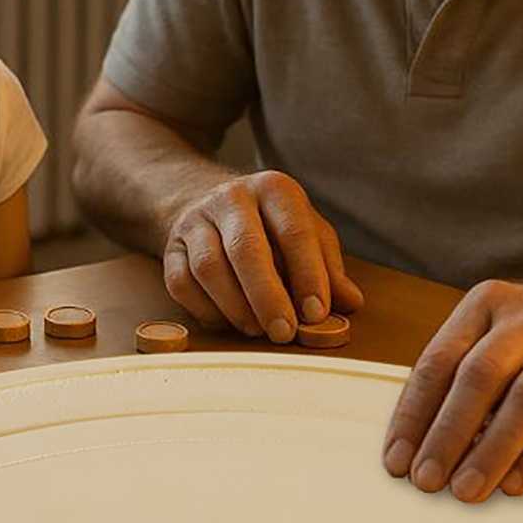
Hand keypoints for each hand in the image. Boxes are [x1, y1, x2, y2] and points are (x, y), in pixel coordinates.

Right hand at [163, 170, 363, 341]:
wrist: (206, 200)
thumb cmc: (269, 224)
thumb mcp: (307, 232)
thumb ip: (328, 266)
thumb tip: (350, 302)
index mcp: (274, 189)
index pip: (294, 232)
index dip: (307, 275)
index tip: (316, 313)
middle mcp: (232, 198)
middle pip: (246, 248)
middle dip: (267, 296)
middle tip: (284, 332)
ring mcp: (196, 220)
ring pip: (209, 267)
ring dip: (236, 307)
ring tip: (258, 331)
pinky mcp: (171, 246)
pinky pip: (182, 283)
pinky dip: (206, 310)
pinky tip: (229, 322)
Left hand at [382, 269, 522, 500]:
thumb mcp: (503, 327)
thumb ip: (465, 372)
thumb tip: (425, 441)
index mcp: (486, 303)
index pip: (438, 361)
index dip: (413, 414)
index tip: (397, 458)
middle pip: (477, 377)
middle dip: (446, 434)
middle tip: (426, 480)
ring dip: (490, 450)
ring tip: (466, 490)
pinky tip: (515, 483)